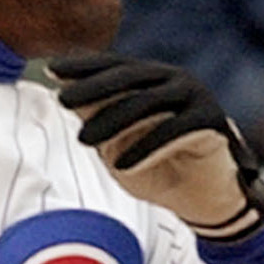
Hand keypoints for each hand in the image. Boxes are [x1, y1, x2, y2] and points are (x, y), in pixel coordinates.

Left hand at [46, 54, 263, 240]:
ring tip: (83, 140)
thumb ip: (98, 117)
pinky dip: (144, 148)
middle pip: (128, 77)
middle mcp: (175, 79)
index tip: (51, 71)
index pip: (113, 66)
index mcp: (152, 77)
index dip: (83, 67)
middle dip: (92, 87)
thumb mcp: (117, 141)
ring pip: (146, 102)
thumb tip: (65, 93)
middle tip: (62, 100)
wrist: (202, 197)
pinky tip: (119, 166)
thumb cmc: (155, 167)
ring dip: (111, 121)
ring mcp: (195, 95)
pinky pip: (172, 130)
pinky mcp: (213, 119)